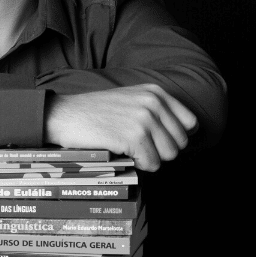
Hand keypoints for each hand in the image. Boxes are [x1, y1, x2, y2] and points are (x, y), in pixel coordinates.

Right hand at [44, 84, 197, 171]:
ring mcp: (144, 118)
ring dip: (149, 158)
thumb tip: (186, 135)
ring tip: (128, 147)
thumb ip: (157, 110)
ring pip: (168, 156)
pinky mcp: (134, 136)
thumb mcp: (131, 99)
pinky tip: (122, 152)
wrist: (65, 115)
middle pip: (180, 143)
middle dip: (161, 150)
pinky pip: (152, 164)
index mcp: (155, 92)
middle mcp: (153, 102)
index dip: (174, 136)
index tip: (156, 139)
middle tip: (136, 144)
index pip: (190, 123)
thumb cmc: (96, 112)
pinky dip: (139, 165)